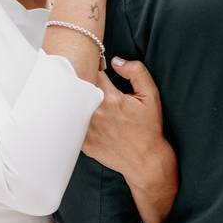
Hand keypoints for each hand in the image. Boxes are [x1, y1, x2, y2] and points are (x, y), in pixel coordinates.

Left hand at [82, 58, 177, 222]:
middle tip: (84, 77)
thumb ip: (136, 72)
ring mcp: (87, 129)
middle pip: (79, 87)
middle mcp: (96, 113)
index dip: (92, 66)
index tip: (94, 66)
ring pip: (72, 105)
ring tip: (79, 95)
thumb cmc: (149, 128)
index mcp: (111, 99)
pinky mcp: (83, 142)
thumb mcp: (150, 96)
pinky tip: (78, 114)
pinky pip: (72, 124)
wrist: (145, 161)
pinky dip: (73, 117)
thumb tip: (116, 61)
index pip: (92, 72)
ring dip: (75, 98)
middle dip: (81, 80)